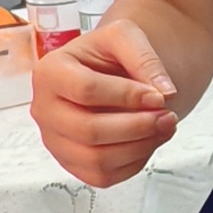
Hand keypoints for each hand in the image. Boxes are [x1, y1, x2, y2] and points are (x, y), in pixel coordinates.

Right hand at [34, 16, 181, 186]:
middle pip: (88, 130)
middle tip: (167, 116)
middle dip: (136, 126)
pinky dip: (132, 163)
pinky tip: (148, 141)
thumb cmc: (108, 55)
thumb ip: (145, 58)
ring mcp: (55, 141)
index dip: (127, 96)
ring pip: (96, 160)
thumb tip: (164, 92)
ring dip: (138, 147)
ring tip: (163, 127)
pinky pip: (102, 176)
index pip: (86, 90)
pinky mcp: (71, 163)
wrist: (106, 73)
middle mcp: (44, 110)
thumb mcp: (125, 36)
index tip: (158, 95)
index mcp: (49, 73)